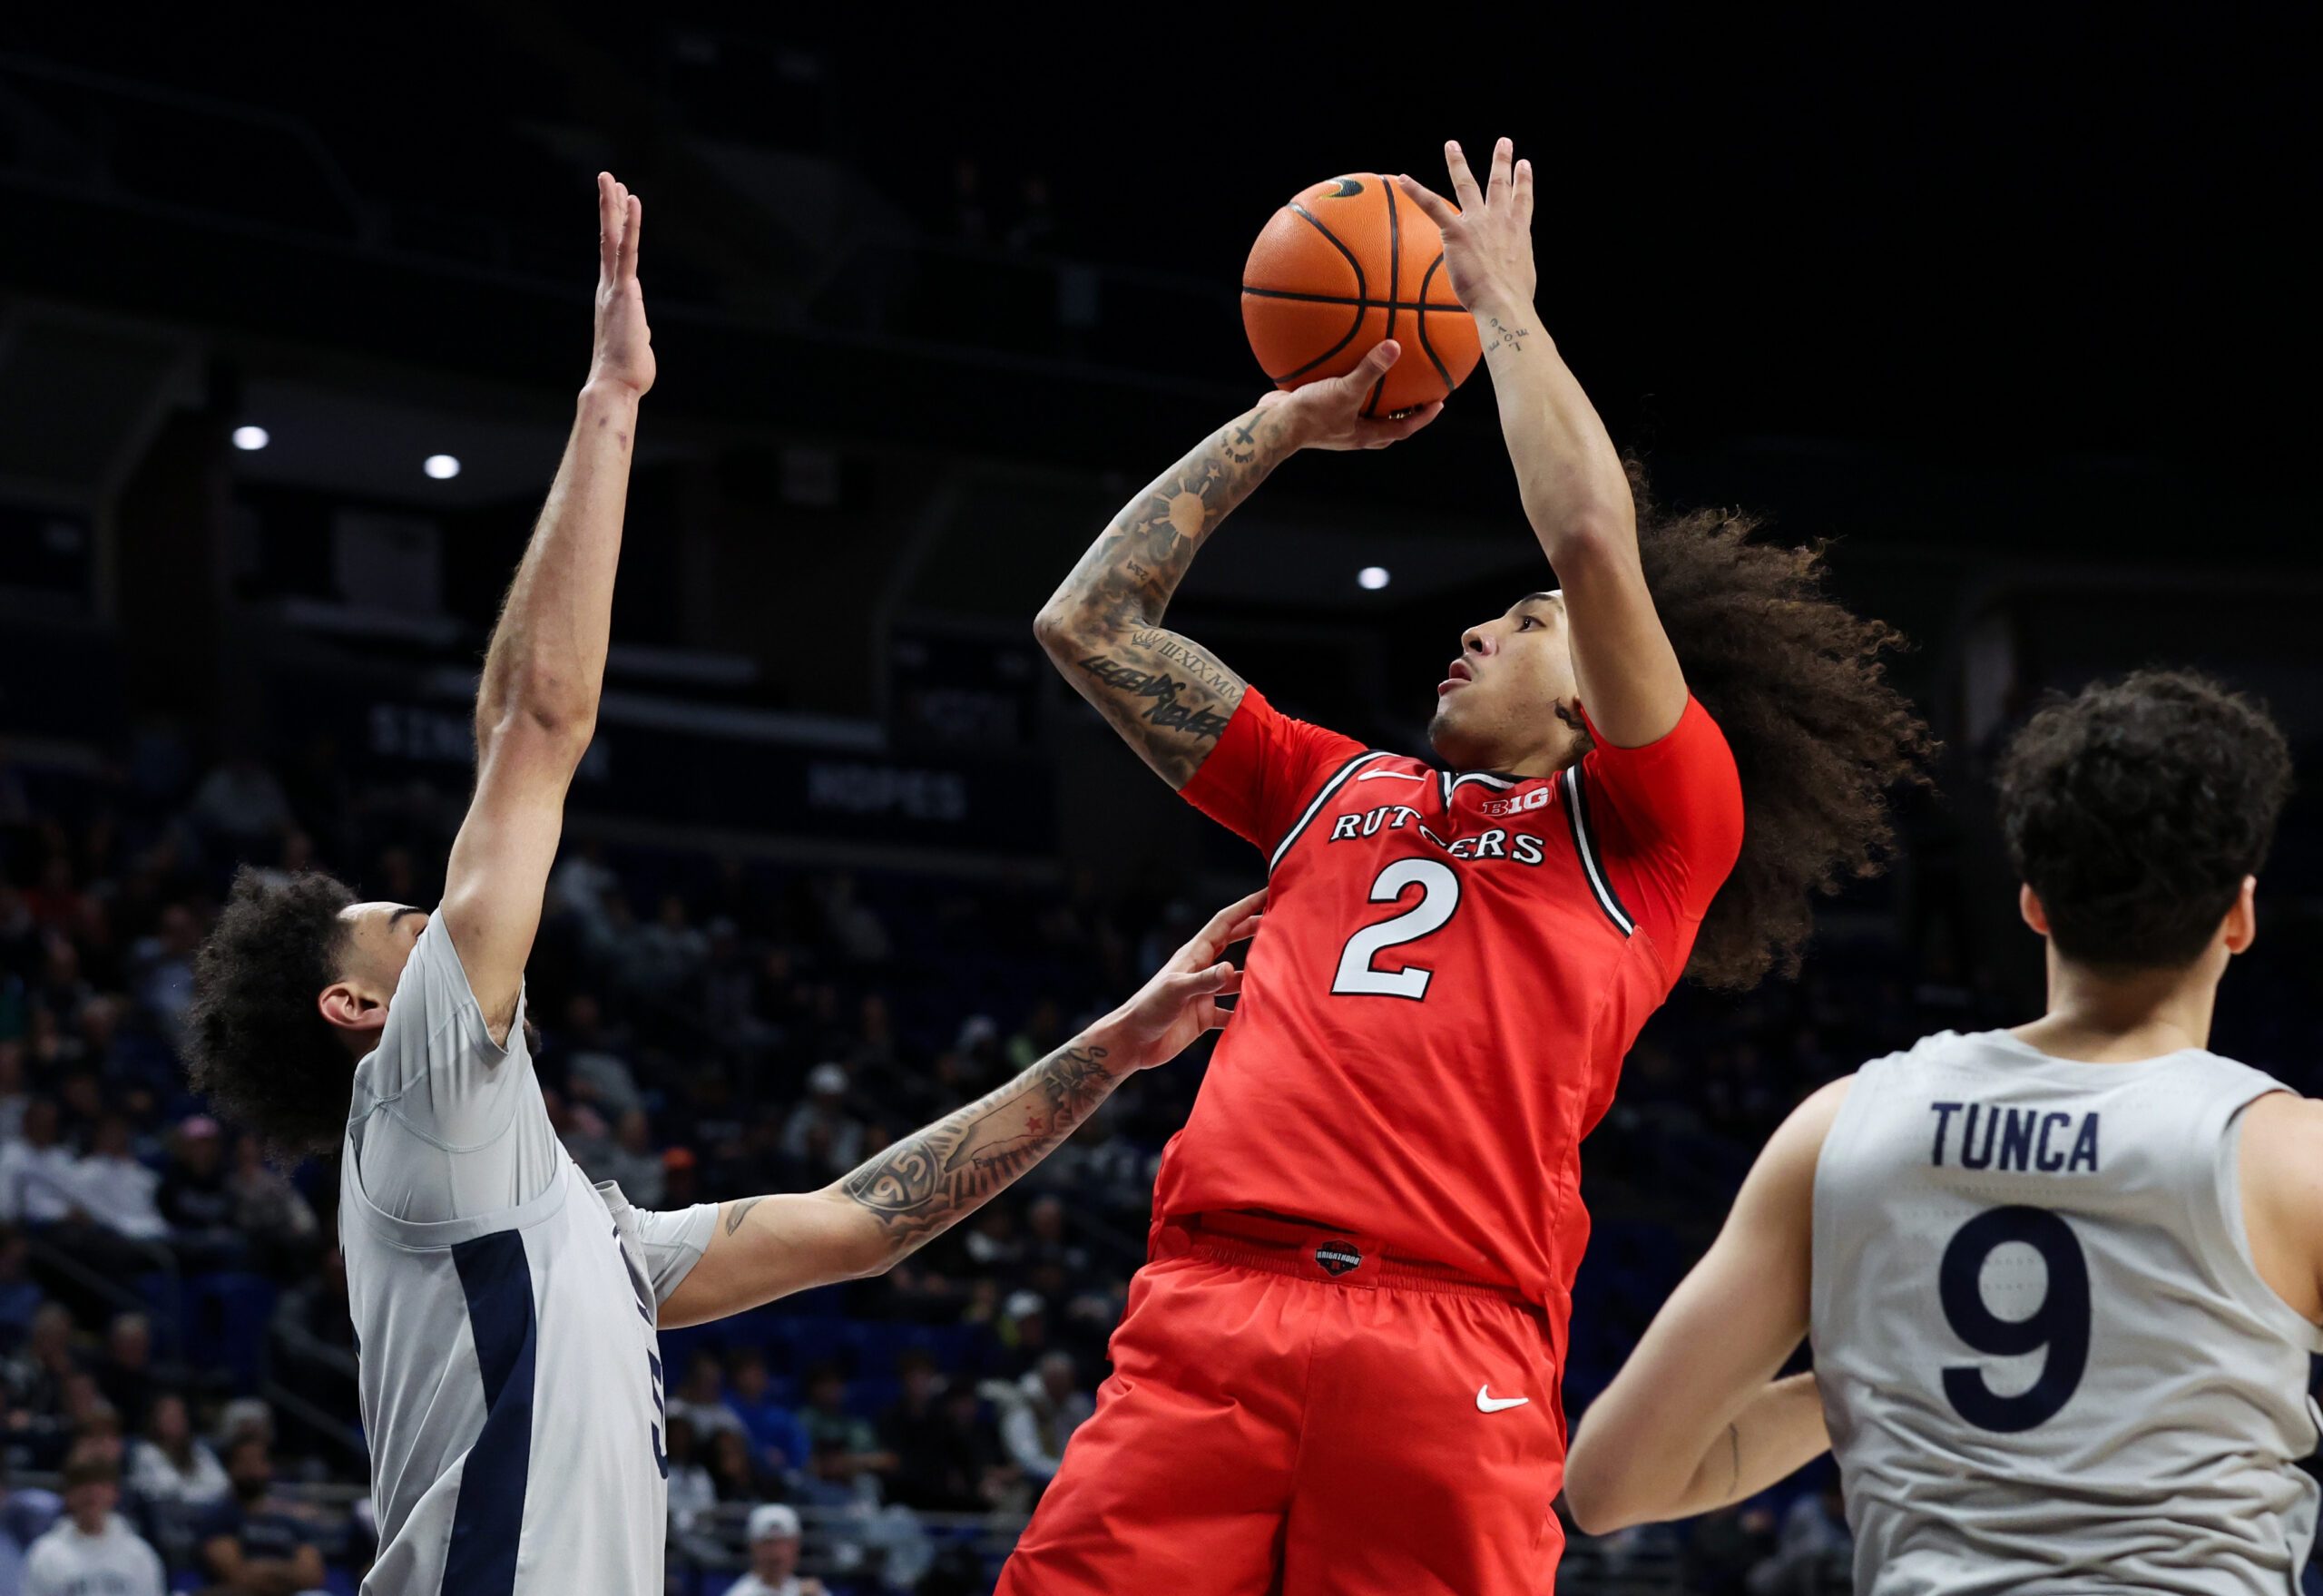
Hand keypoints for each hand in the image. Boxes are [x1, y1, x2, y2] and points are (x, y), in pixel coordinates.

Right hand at [588, 171, 653, 396]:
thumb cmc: (625, 373)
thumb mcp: (634, 346)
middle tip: (608, 179)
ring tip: (611, 178)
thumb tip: (640, 332)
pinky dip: (631, 225)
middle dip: (608, 207)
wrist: (615, 385)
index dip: (614, 228)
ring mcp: (614, 288)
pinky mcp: (625, 291)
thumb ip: (636, 331)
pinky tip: (633, 202)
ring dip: (612, 206)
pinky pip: (627, 251)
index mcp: (610, 299)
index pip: (612, 256)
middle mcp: (607, 288)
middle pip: (607, 238)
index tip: (617, 205)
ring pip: (612, 238)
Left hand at [1100, 888, 1265, 1065]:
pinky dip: (1247, 1012)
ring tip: (1281, 971)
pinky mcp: (1205, 1016)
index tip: (1267, 893)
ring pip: (1237, 979)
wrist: (1132, 1042)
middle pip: (1234, 944)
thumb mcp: (1175, 990)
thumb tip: (1230, 969)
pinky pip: (1233, 1011)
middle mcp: (1201, 970)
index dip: (1245, 907)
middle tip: (1281, 923)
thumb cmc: (1147, 1009)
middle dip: (1255, 931)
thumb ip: (1204, 980)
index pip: (1224, 924)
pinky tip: (1263, 1013)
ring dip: (1256, 976)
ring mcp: (1204, 993)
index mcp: (1194, 955)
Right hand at [1259, 340, 1443, 451]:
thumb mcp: (1345, 390)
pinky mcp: (1318, 412)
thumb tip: (1395, 346)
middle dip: (1403, 415)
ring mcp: (1335, 425)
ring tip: (1386, 381)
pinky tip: (1346, 364)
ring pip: (1364, 415)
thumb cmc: (1310, 414)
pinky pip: (1341, 398)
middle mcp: (1352, 433)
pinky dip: (1349, 385)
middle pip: (1387, 428)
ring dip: (1376, 403)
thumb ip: (1370, 369)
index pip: (1403, 428)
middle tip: (1417, 397)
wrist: (1272, 425)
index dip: (1423, 417)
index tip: (1439, 403)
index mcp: (1364, 435)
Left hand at [1395, 138, 1535, 318]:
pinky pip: (1432, 206)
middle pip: (1499, 184)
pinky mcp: (1456, 232)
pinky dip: (1416, 191)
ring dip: (1458, 163)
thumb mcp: (1521, 276)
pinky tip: (1403, 179)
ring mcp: (1478, 223)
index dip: (1524, 181)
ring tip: (1452, 146)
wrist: (1504, 302)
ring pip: (1466, 184)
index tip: (1524, 164)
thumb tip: (1504, 276)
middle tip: (1504, 142)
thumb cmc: (1514, 298)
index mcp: (1518, 230)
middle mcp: (1500, 220)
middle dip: (1501, 161)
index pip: (1523, 200)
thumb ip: (1510, 266)